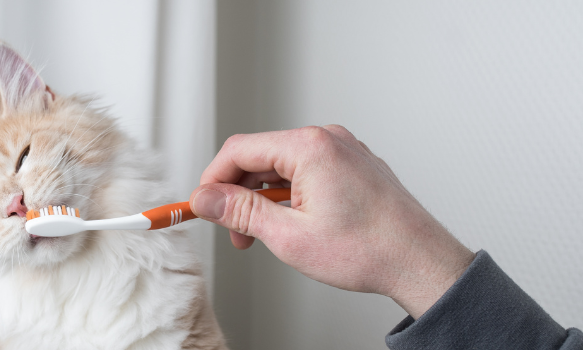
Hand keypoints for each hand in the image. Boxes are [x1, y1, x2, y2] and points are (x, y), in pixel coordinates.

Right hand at [190, 125, 474, 318]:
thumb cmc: (369, 250)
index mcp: (310, 148)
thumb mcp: (288, 236)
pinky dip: (288, 195)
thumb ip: (240, 212)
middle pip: (259, 156)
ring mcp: (343, 151)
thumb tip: (206, 199)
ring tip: (264, 235)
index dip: (212, 180)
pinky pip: (305, 171)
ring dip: (262, 198)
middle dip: (238, 194)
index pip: (239, 150)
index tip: (200, 205)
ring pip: (281, 166)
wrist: (421, 262)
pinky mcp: (352, 165)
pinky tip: (291, 224)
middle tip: (233, 231)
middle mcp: (327, 140)